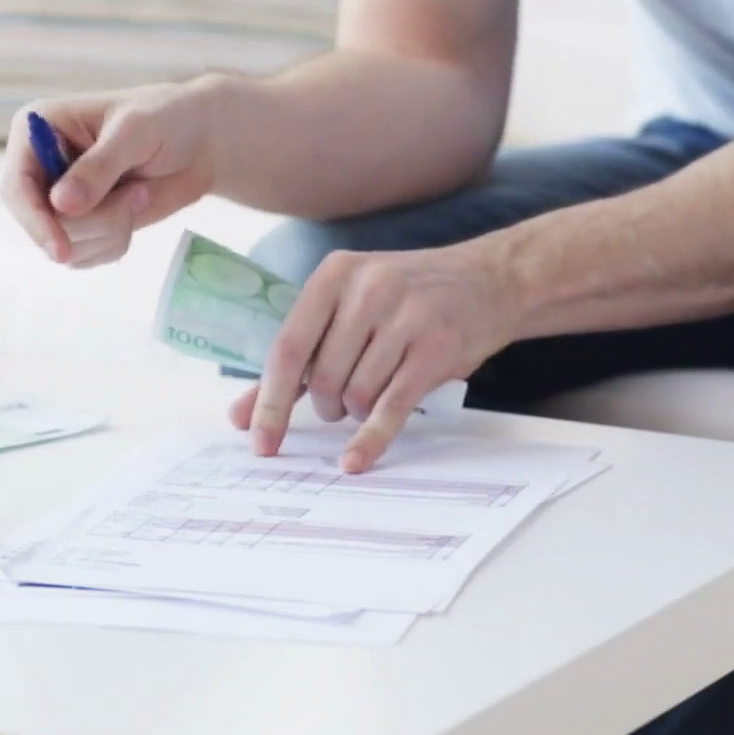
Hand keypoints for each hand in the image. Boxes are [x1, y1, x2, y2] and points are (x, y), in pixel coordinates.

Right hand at [0, 80, 221, 268]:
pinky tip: (135, 208)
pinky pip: (85, 256)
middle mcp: (40, 167)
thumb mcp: (134, 132)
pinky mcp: (82, 224)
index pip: (16, 186)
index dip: (35, 220)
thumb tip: (60, 205)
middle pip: (38, 222)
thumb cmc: (166, 118)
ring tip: (139, 193)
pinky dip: (115, 243)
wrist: (201, 142)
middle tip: (135, 197)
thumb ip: (98, 167)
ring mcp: (59, 199)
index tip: (61, 249)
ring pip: (65, 245)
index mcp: (37, 129)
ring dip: (109, 230)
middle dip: (90, 223)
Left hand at [230, 240, 519, 471]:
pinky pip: (391, 407)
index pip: (289, 348)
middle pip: (323, 378)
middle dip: (327, 406)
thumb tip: (242, 414)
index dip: (270, 401)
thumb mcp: (350, 306)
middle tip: (342, 403)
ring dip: (356, 413)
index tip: (259, 441)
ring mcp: (405, 317)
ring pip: (356, 395)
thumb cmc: (409, 297)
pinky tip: (357, 459)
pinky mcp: (436, 349)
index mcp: (335, 275)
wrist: (491, 279)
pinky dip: (370, 440)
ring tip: (373, 395)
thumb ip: (299, 356)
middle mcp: (368, 289)